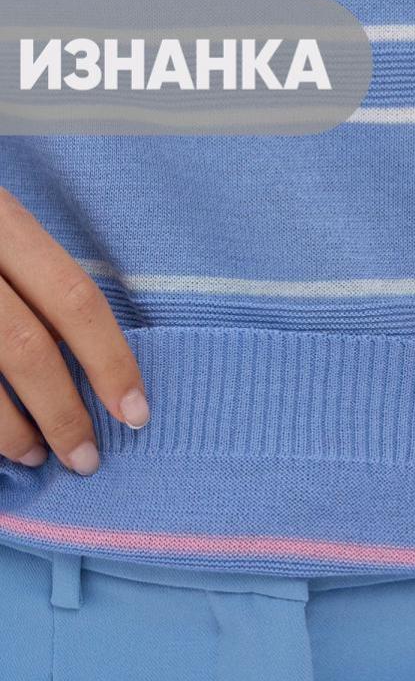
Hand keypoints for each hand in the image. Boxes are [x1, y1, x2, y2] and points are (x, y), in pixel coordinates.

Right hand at [0, 187, 148, 474]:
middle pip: (26, 347)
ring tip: (36, 455)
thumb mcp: (4, 229)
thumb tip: (85, 359)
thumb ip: (37, 281)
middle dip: (63, 413)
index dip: (111, 361)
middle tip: (85, 458)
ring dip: (13, 431)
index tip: (136, 412)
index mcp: (3, 222)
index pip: (74, 299)